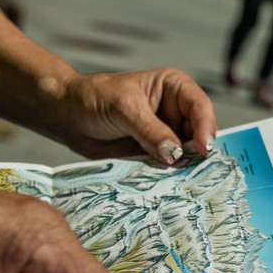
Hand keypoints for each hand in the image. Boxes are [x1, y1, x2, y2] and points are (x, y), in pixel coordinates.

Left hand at [45, 68, 217, 165]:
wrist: (66, 116)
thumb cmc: (94, 98)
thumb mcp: (124, 109)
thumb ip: (151, 131)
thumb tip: (176, 155)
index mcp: (174, 88)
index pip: (200, 106)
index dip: (206, 127)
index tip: (204, 149)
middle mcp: (175, 111)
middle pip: (199, 132)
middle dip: (199, 151)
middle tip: (201, 170)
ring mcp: (166, 134)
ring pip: (187, 152)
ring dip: (187, 166)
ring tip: (188, 181)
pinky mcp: (155, 153)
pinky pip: (170, 166)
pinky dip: (171, 176)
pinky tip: (172, 184)